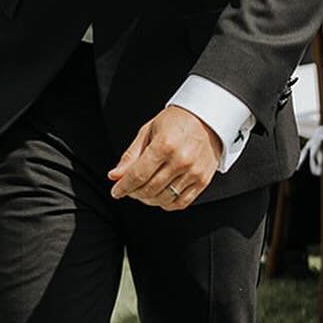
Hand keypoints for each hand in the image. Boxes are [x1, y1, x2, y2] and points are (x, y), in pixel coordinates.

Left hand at [108, 105, 223, 210]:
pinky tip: (159, 196)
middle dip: (134, 193)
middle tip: (129, 189)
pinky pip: (181, 203)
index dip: (124, 186)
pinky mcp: (203, 181)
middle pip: (150, 188)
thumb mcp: (148, 130)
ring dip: (148, 199)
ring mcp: (193, 172)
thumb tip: (115, 175)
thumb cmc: (176, 121)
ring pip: (164, 198)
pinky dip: (166, 204)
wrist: (206, 117)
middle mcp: (181, 160)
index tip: (116, 191)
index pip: (138, 174)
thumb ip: (131, 155)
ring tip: (143, 191)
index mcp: (165, 144)